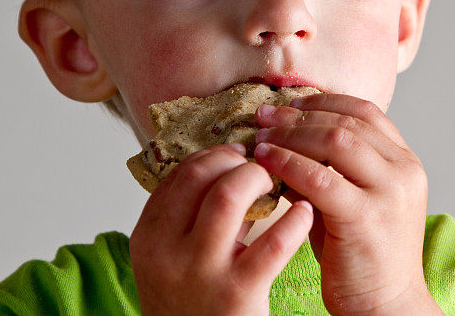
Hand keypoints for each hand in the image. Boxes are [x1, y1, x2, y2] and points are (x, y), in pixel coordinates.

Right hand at [129, 143, 312, 314]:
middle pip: (201, 178)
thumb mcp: (176, 256)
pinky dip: (294, 220)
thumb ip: (196, 215)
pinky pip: (273, 243)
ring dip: (257, 180)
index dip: (213, 155)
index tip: (237, 154)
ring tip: (276, 183)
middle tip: (259, 166)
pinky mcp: (238, 293)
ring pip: (227, 199)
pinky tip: (305, 211)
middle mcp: (168, 252)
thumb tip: (233, 165)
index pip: (179, 175)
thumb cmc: (193, 300)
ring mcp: (201, 272)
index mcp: (149, 237)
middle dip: (235, 161)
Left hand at [254, 94, 442, 314]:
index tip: (289, 104)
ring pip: (335, 140)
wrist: (384, 306)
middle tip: (265, 116)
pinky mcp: (366, 217)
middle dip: (300, 115)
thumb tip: (284, 135)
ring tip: (261, 138)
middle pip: (348, 121)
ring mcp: (389, 193)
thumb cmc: (362, 254)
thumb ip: (331, 167)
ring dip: (291, 134)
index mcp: (405, 162)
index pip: (365, 111)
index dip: (324, 102)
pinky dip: (288, 163)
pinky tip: (266, 162)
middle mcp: (404, 171)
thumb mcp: (353, 199)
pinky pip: (319, 178)